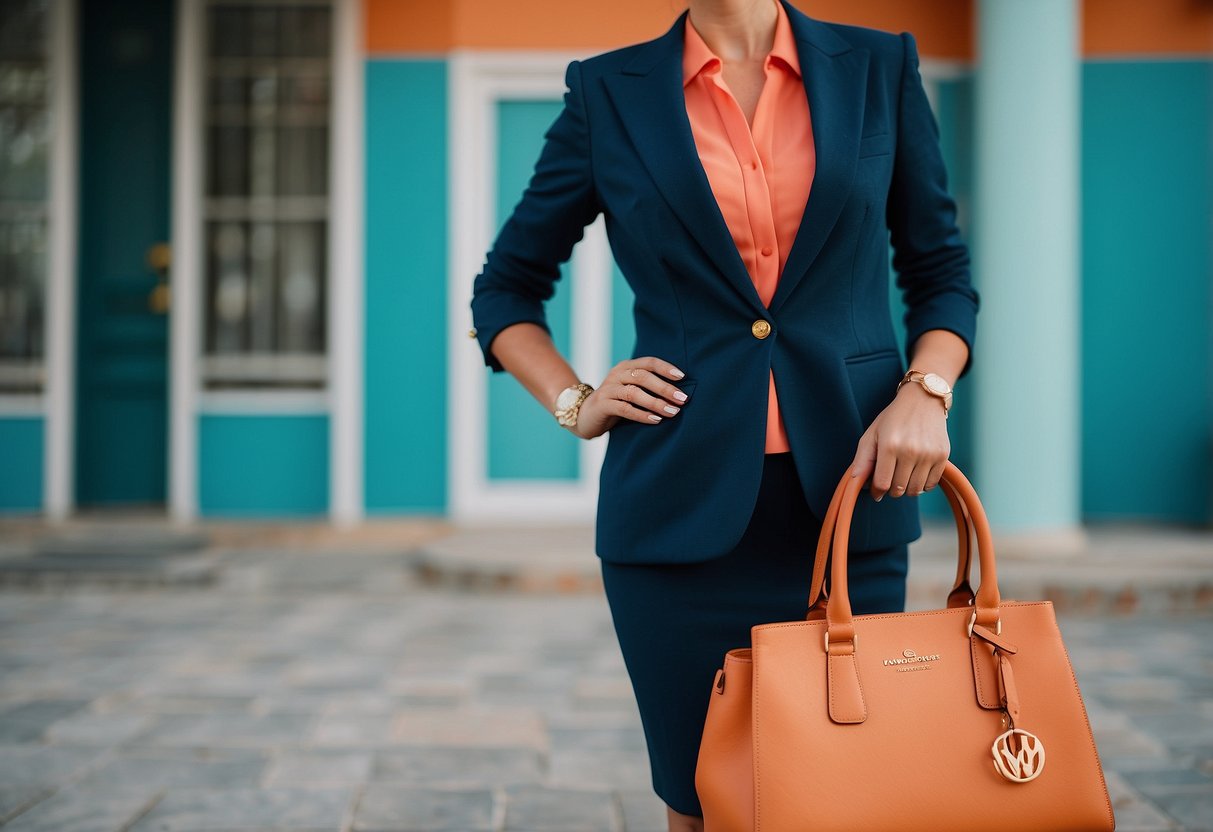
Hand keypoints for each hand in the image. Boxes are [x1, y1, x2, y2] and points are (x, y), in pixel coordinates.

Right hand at [571, 357, 688, 439]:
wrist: (585, 415)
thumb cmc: (616, 403)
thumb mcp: (632, 391)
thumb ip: (649, 388)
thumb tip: (679, 394)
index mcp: (626, 367)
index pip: (648, 362)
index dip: (666, 368)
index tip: (683, 377)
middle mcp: (616, 374)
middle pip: (642, 376)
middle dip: (665, 387)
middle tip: (682, 399)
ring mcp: (608, 389)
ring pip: (634, 392)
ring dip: (656, 402)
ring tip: (672, 411)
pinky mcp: (602, 405)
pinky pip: (624, 408)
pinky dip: (641, 414)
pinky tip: (656, 420)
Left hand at [848, 383, 949, 500]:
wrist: (923, 400)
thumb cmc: (893, 418)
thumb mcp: (872, 434)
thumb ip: (862, 459)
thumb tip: (857, 483)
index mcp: (889, 445)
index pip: (882, 484)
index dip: (877, 492)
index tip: (877, 490)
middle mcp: (910, 451)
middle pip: (898, 489)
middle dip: (891, 489)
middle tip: (890, 478)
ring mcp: (928, 454)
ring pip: (915, 490)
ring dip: (906, 489)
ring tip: (903, 475)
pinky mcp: (942, 455)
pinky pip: (931, 484)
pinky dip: (922, 485)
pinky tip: (916, 473)